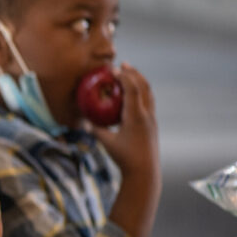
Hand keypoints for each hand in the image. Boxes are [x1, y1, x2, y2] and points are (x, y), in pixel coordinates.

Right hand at [90, 63, 161, 236]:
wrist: (144, 172)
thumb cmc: (124, 158)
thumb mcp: (106, 142)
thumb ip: (95, 130)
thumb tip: (84, 122)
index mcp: (136, 116)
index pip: (132, 89)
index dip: (124, 76)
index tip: (114, 69)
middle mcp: (147, 114)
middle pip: (144, 86)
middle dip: (134, 73)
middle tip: (123, 65)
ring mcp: (152, 119)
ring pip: (149, 93)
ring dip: (139, 81)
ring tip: (129, 75)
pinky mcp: (152, 124)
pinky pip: (148, 102)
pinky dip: (141, 93)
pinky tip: (132, 95)